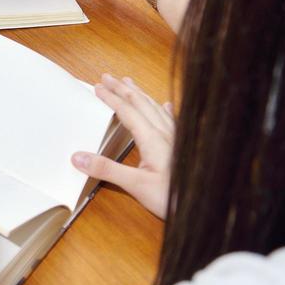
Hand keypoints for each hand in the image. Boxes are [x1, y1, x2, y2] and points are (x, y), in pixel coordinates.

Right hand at [72, 73, 174, 219]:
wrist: (206, 207)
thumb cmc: (173, 198)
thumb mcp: (135, 186)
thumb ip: (107, 170)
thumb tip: (78, 157)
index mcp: (152, 138)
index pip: (127, 111)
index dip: (111, 98)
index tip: (98, 86)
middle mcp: (166, 134)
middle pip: (141, 103)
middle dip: (123, 89)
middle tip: (109, 77)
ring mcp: (176, 139)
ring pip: (156, 108)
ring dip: (140, 94)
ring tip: (130, 83)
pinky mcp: (183, 147)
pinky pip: (171, 120)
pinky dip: (164, 109)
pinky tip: (167, 105)